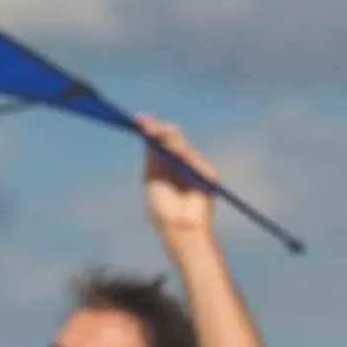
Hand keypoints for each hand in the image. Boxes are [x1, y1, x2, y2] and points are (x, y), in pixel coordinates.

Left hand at [138, 114, 219, 242]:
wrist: (179, 227)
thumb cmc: (163, 209)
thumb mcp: (152, 179)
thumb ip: (152, 157)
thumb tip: (148, 134)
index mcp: (166, 162)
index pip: (159, 139)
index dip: (151, 127)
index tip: (139, 119)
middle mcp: (181, 160)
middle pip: (171, 137)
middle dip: (158, 129)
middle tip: (145, 125)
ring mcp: (195, 165)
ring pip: (181, 145)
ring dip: (167, 139)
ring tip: (154, 134)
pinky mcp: (208, 172)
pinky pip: (193, 158)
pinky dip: (183, 155)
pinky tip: (173, 152)